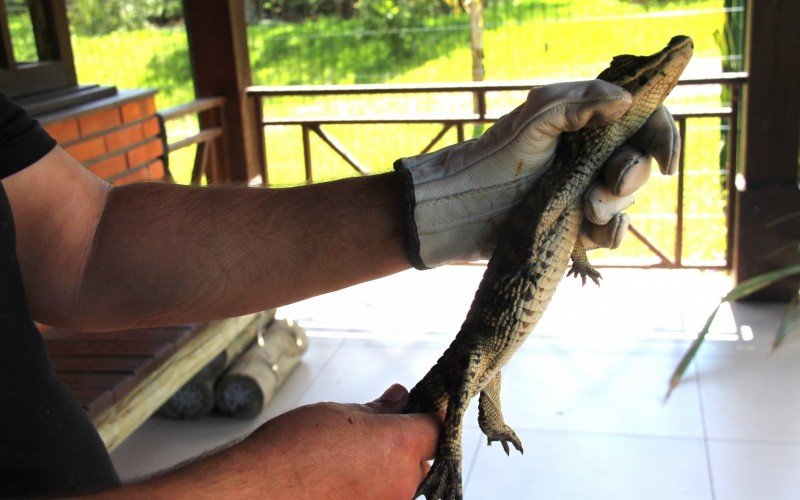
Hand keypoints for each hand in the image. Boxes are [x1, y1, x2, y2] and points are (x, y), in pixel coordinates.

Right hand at [243, 384, 438, 498]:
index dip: (425, 416)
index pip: (435, 428)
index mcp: (400, 447)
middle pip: (421, 461)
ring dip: (383, 472)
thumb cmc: (293, 450)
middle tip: (368, 437)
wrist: (259, 492)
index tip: (413, 411)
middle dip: (403, 447)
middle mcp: (402, 483)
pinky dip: (366, 491)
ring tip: (345, 462)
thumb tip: (401, 398)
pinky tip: (339, 483)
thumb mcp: (341, 414)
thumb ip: (379, 409)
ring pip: (400, 485)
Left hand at [394, 80, 679, 267]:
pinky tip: (591, 230)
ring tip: (586, 208)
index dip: (661, 136)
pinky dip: (609, 234)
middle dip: (630, 175)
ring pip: (626, 201)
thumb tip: (627, 100)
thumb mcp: (536, 117)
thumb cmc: (497, 156)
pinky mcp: (574, 227)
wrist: (465, 207)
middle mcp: (589, 159)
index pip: (640, 122)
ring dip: (614, 206)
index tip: (665, 158)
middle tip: (607, 185)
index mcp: (585, 125)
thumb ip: (580, 102)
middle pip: (638, 164)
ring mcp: (582, 194)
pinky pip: (609, 234)